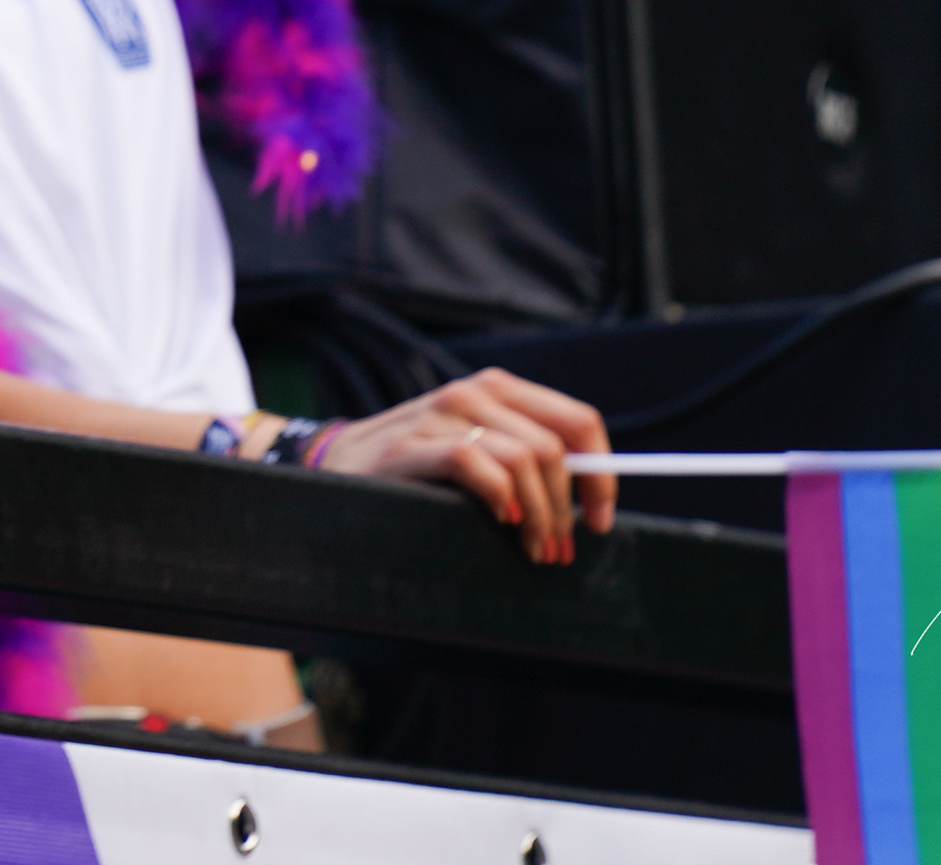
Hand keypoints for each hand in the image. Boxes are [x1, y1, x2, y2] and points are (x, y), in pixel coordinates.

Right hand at [314, 367, 612, 565]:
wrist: (338, 464)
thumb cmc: (421, 468)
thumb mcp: (479, 449)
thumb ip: (526, 456)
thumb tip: (592, 495)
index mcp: (499, 389)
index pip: (577, 420)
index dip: (602, 472)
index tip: (601, 519)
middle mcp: (473, 392)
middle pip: (554, 448)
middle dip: (567, 509)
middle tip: (561, 551)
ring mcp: (440, 414)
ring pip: (524, 459)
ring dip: (540, 515)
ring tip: (535, 550)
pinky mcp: (411, 444)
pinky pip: (477, 466)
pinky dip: (501, 497)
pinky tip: (502, 521)